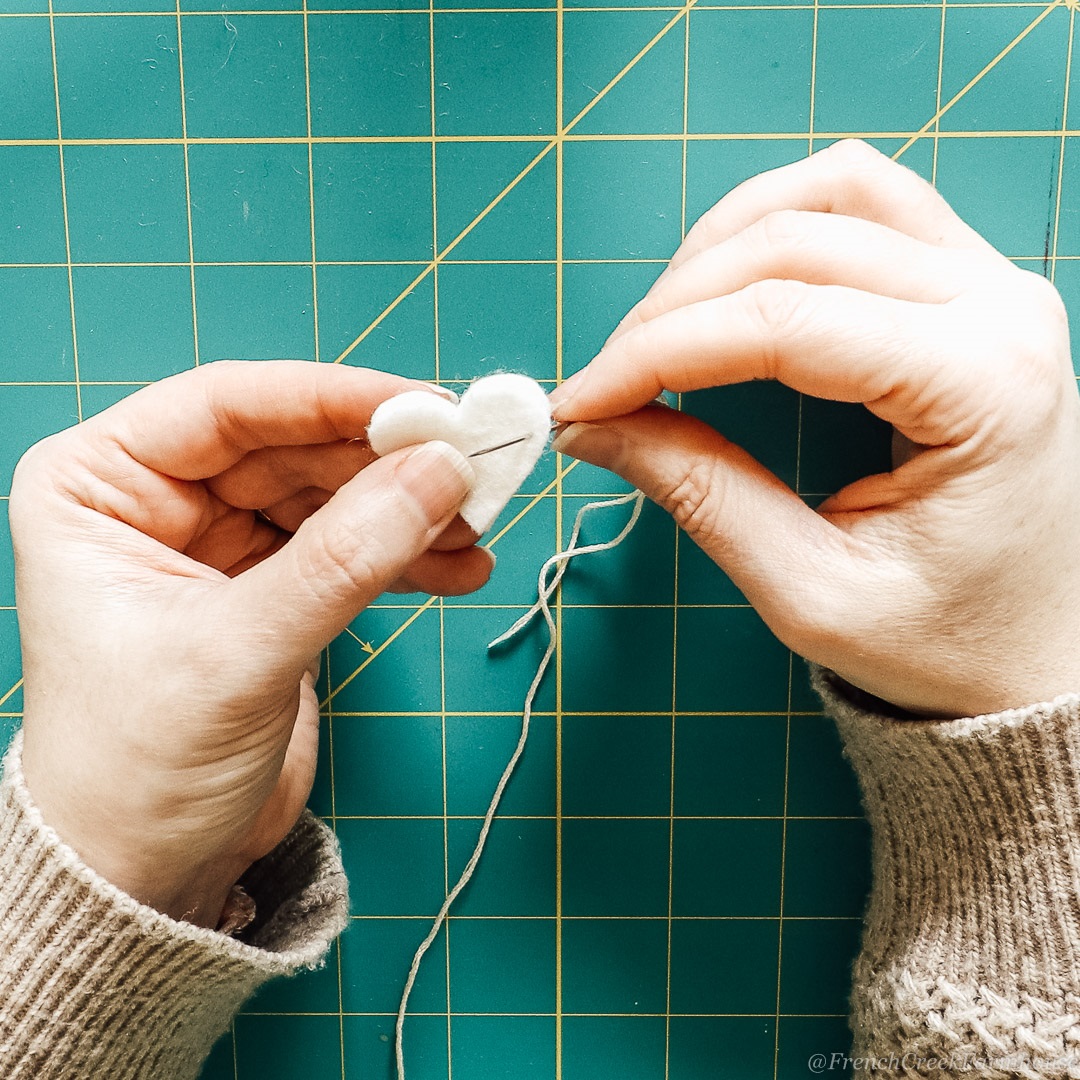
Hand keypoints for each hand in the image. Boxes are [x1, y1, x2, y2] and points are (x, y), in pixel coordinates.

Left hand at [10, 361, 488, 925]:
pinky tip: (457, 567)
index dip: (332, 399)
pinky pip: (349, 547)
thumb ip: (344, 559)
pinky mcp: (270, 588)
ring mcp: (219, 542)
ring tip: (474, 527)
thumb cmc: (138, 771)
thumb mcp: (239, 655)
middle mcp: (156, 499)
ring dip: (408, 508)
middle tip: (472, 468)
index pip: (228, 406)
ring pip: (331, 493)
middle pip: (294, 445)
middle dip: (386, 460)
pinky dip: (406, 555)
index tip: (423, 409)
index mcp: (98, 485)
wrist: (148, 874)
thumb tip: (438, 471)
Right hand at [549, 139, 1079, 717]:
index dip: (659, 353)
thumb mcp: (812, 592)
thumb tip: (596, 425)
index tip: (581, 402)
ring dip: (722, 245)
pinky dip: (777, 225)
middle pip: (799, 241)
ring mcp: (992, 284)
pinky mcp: (969, 286)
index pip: (785, 325)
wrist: (1033, 648)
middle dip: (675, 306)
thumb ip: (703, 496)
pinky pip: (865, 202)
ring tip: (659, 328)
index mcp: (985, 388)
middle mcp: (1002, 308)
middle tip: (606, 384)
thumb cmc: (944, 641)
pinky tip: (729, 282)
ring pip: (832, 192)